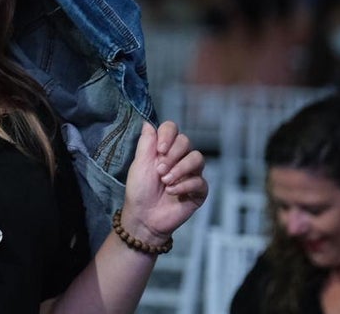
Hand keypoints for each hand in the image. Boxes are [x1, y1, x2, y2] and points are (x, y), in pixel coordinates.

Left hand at [119, 120, 207, 245]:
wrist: (144, 217)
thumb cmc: (139, 190)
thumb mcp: (139, 164)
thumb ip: (146, 142)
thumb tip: (148, 121)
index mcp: (164, 149)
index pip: (172, 129)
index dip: (168, 135)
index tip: (160, 149)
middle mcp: (179, 158)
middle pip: (186, 141)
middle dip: (173, 155)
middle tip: (159, 170)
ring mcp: (191, 174)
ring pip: (197, 158)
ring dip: (180, 169)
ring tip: (165, 181)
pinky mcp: (199, 191)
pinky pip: (200, 181)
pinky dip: (184, 185)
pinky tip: (172, 192)